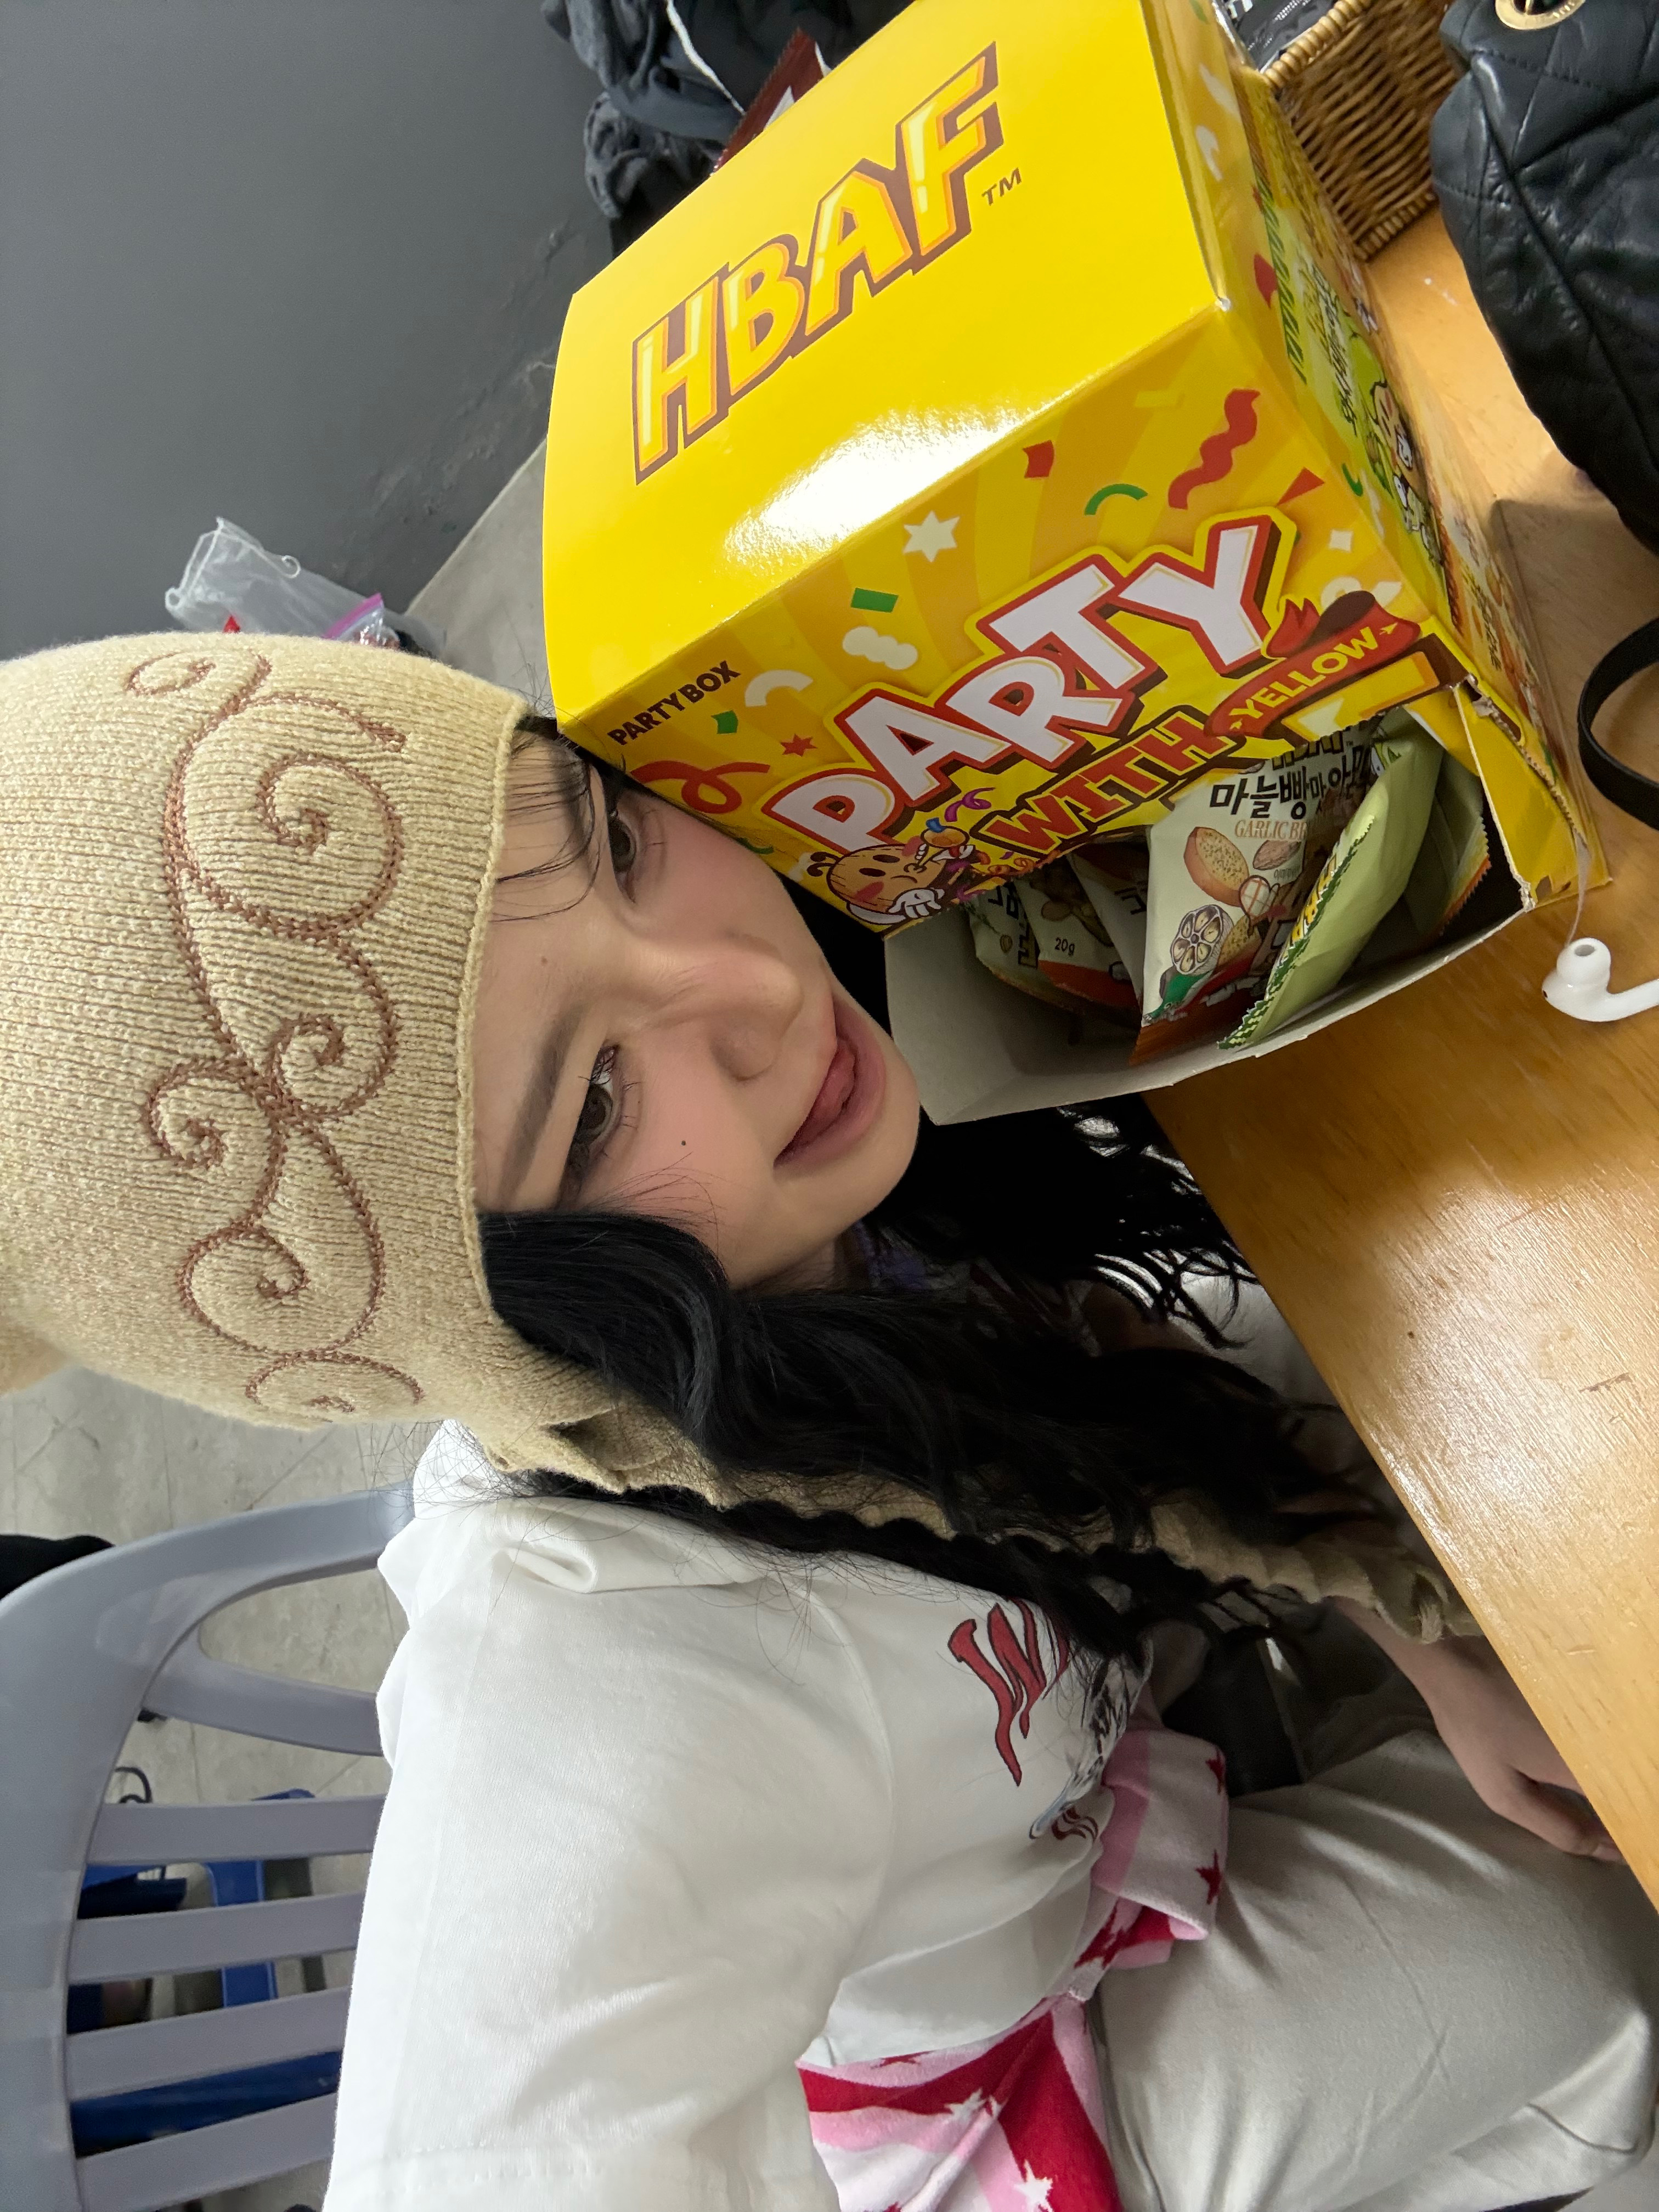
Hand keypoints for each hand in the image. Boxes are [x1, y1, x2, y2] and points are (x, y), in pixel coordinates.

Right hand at [1333, 1600, 1623, 1862]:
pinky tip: (1577, 1741)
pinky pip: (1541, 1754)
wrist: (1446, 1655)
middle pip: (1559, 1814)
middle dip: (1595, 1818)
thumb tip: (1620, 1807)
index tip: (1639, 1846)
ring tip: (1613, 1776)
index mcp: (1511, 1805)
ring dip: (1582, 1784)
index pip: (1571, 1838)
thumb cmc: (1495, 1709)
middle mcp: (1502, 1788)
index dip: (1609, 1846)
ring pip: (1551, 1784)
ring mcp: (1495, 1757)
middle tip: (1631, 1809)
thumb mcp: (1549, 1754)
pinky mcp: (1495, 1728)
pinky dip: (1566, 1756)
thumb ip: (1589, 1785)